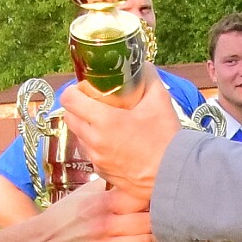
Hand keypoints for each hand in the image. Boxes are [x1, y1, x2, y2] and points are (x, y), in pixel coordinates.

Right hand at [31, 176, 169, 241]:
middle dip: (166, 219)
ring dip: (165, 240)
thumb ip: (106, 185)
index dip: (159, 197)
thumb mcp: (81, 195)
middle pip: (148, 220)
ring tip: (175, 236)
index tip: (172, 196)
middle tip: (180, 218)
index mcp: (101, 202)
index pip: (140, 197)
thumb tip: (132, 172)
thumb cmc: (62, 219)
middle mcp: (104, 224)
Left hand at [56, 73, 180, 207]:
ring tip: (103, 122)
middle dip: (76, 107)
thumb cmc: (166, 138)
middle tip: (93, 102)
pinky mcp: (101, 171)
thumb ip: (148, 78)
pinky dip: (94, 144)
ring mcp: (96, 158)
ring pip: (78, 136)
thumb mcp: (160, 101)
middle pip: (69, 117)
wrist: (172, 175)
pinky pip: (89, 153)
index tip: (86, 88)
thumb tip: (141, 66)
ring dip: (84, 126)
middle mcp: (94, 140)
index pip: (70, 100)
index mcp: (104, 120)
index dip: (73, 90)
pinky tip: (112, 141)